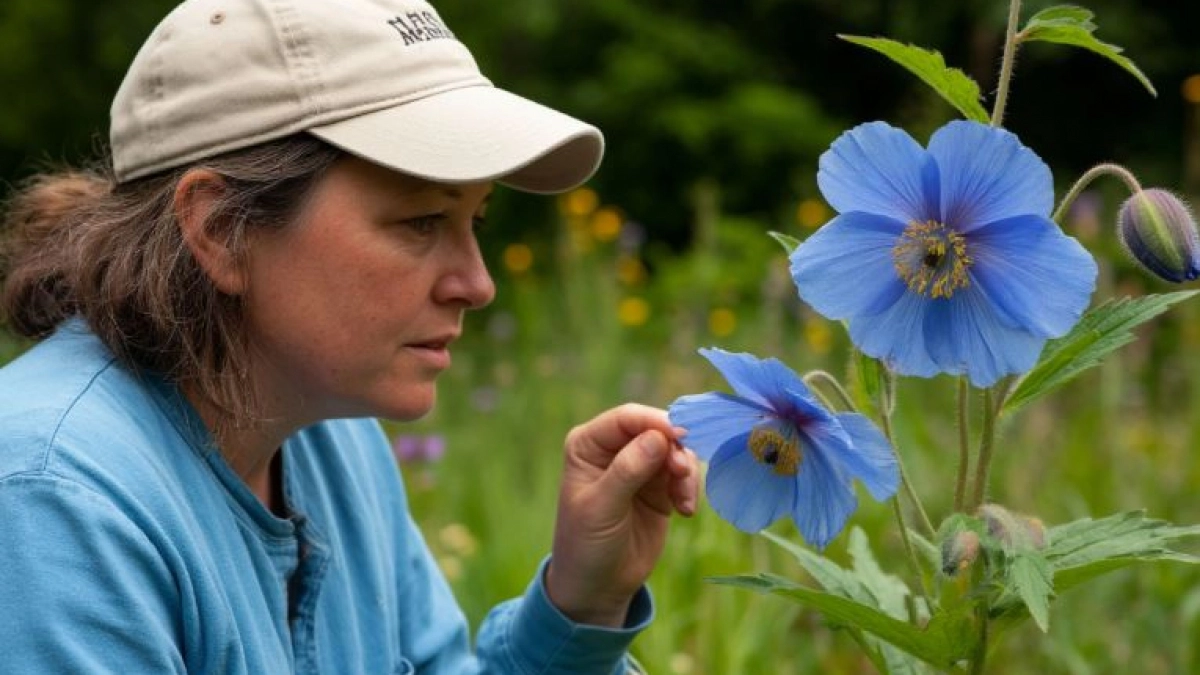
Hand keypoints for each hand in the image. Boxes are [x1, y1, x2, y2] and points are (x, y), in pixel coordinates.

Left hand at [545, 403, 700, 626]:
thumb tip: (657, 437)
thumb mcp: (602, 509)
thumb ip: (627, 471)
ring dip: (685, 472)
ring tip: (684, 503)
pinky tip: (685, 512)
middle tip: (683, 476)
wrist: (598, 586)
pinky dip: (689, 488)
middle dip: (675, 450)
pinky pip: (683, 474)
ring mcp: (639, 465)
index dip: (655, 422)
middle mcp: (614, 448)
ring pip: (674, 450)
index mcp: (588, 444)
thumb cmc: (587, 544)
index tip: (681, 437)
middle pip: (656, 429)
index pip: (627, 418)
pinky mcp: (659, 486)